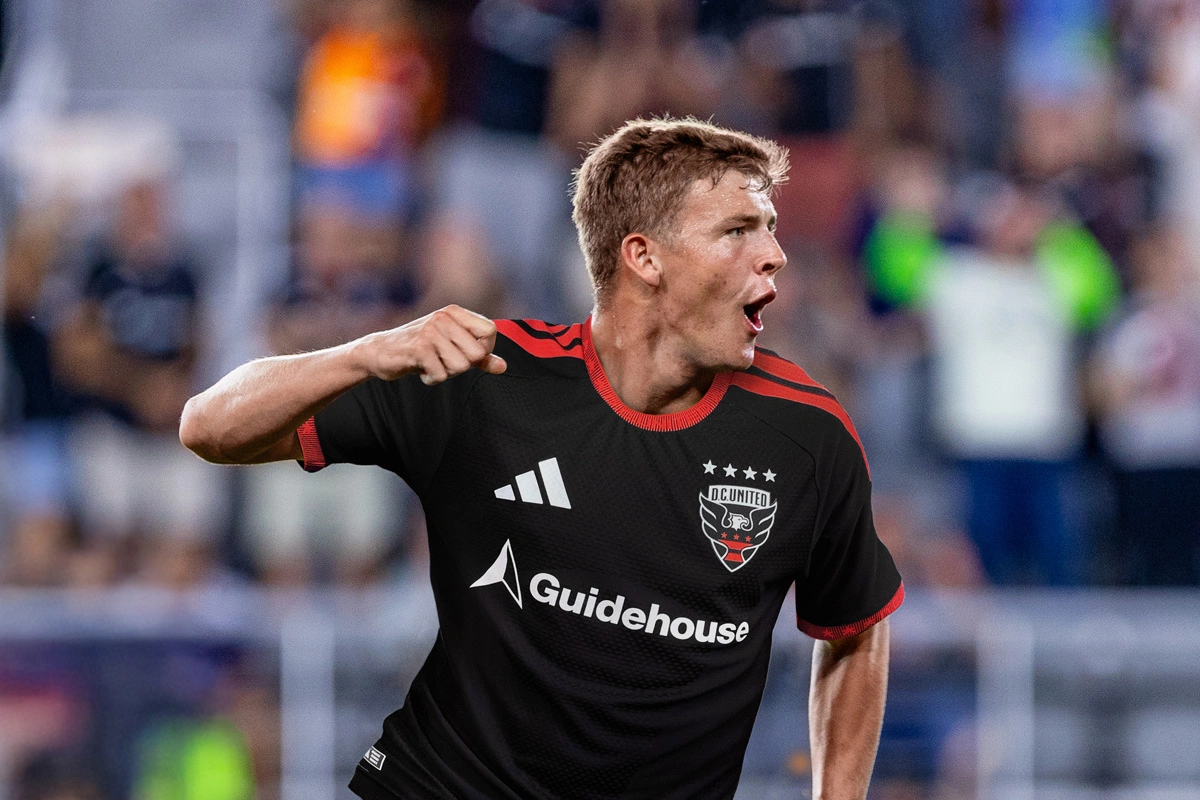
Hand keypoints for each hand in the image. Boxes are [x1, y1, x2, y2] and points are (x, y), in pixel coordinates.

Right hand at [355, 305, 506, 384]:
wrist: (379, 352)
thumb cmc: (419, 349)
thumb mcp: (451, 347)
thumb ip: (478, 356)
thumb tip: (503, 367)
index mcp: (454, 312)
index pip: (490, 331)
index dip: (484, 348)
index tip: (467, 354)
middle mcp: (443, 318)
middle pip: (477, 353)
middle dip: (463, 365)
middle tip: (444, 361)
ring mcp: (430, 332)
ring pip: (460, 366)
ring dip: (446, 373)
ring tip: (431, 364)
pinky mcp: (418, 348)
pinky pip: (441, 375)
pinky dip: (432, 379)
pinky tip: (421, 369)